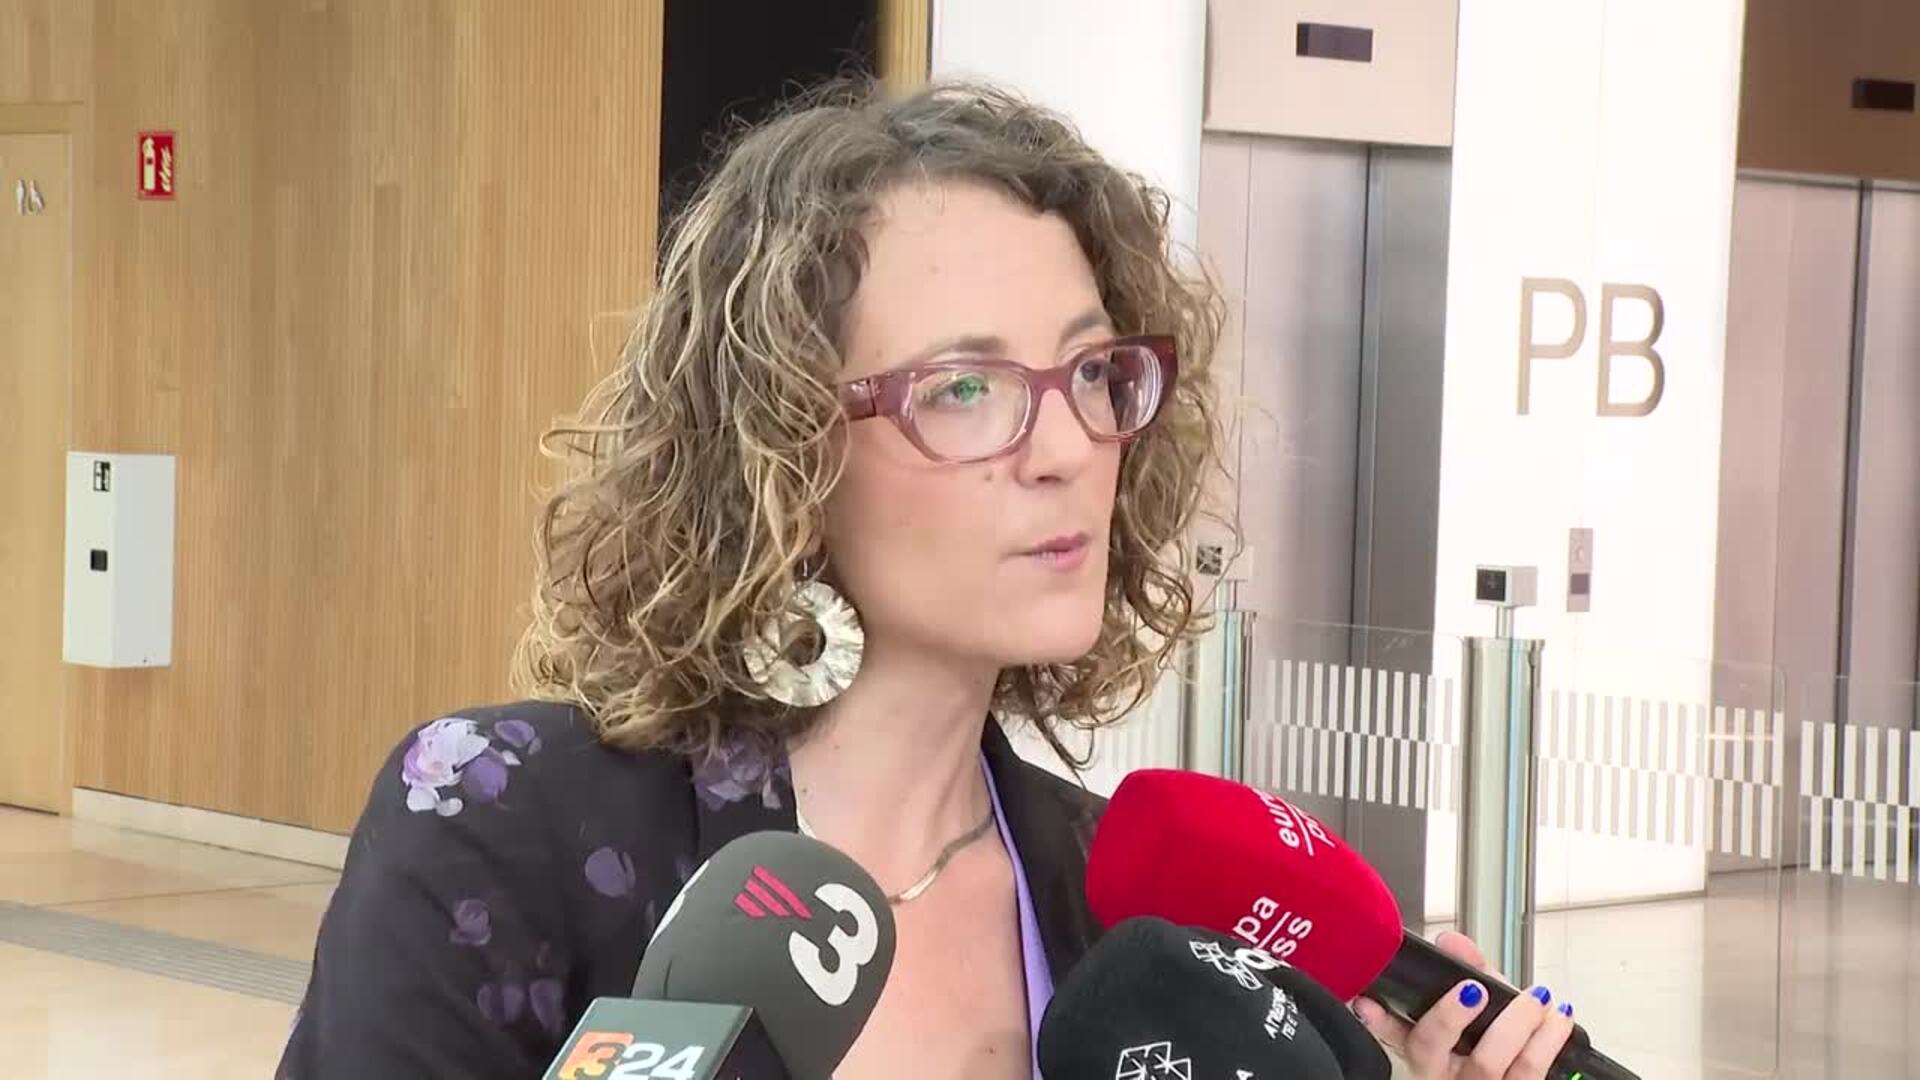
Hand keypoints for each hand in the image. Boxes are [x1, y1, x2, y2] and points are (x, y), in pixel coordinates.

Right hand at [1351, 931, 1574, 1079]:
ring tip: (1536, 998)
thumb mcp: (1480, 1010)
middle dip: (1450, 1015)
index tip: (1370, 1002)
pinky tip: (1558, 1019)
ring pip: (1487, 1063)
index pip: (1391, 1034)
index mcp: (1427, 1055)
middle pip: (1430, 1049)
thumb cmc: (1497, 1048)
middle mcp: (1443, 1077)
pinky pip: (1530, 1072)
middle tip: (1475, 990)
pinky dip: (1548, 1038)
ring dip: (1515, 1023)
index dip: (1377, 1019)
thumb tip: (1453, 942)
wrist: (1518, 1077)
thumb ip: (1468, 970)